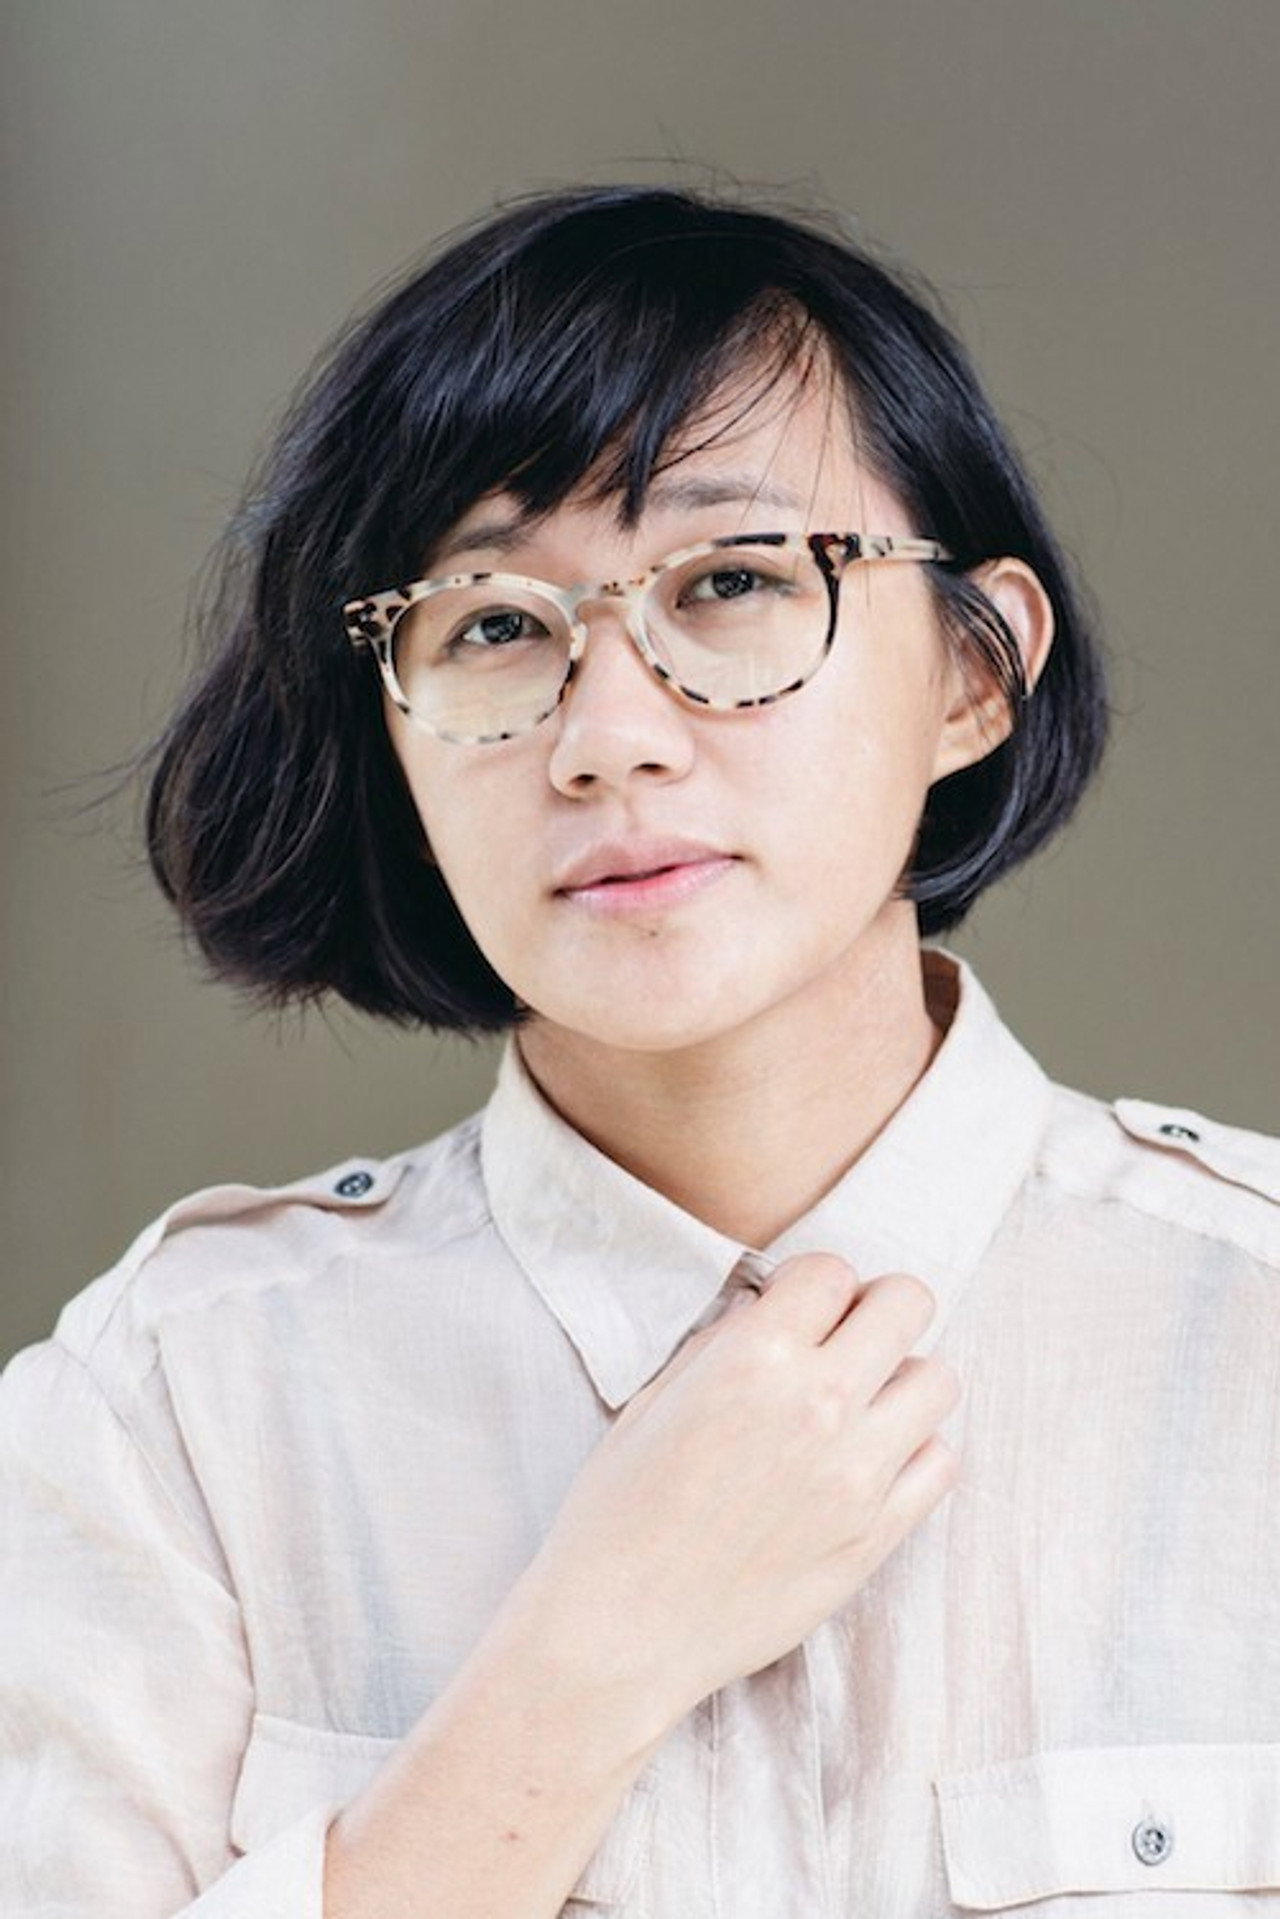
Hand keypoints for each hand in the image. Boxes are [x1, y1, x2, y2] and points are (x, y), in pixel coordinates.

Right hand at [516, 1254, 959, 1731]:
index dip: (812, 1284)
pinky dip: (913, 1452)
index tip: (796, 1311)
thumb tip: (769, 1309)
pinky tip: (867, 1463)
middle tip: (843, 1343)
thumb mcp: (654, 1400)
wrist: (621, 1630)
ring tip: (858, 1407)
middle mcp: (817, 1403)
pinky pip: (941, 1462)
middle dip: (875, 1310)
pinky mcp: (877, 1535)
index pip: (832, 1269)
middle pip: (907, 1304)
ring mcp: (857, 1472)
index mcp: (753, 1358)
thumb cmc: (618, 1511)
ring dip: (901, 1381)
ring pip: (939, 1380)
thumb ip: (721, 1344)